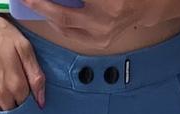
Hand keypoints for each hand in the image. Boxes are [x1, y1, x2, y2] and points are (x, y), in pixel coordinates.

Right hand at [0, 0, 45, 109]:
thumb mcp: (24, 48)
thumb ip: (36, 76)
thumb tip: (41, 100)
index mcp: (16, 86)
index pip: (31, 106)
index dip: (33, 100)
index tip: (32, 92)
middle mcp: (2, 95)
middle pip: (18, 112)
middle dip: (21, 105)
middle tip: (21, 89)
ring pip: (4, 112)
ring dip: (9, 106)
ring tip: (9, 89)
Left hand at [22, 0, 164, 50]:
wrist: (144, 5)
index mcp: (105, 3)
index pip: (69, 1)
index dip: (48, 0)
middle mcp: (103, 20)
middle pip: (62, 15)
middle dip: (41, 6)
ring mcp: (102, 34)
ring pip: (65, 27)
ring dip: (47, 15)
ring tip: (35, 4)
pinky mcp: (100, 42)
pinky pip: (73, 34)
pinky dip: (60, 23)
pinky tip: (51, 14)